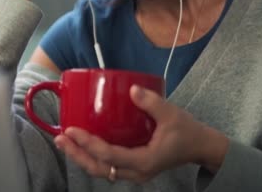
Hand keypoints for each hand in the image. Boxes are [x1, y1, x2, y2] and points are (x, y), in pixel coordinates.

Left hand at [54, 86, 229, 183]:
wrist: (201, 147)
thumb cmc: (188, 132)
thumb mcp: (171, 115)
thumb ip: (152, 102)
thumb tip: (132, 88)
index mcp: (144, 161)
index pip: (109, 156)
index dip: (88, 144)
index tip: (72, 131)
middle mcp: (136, 172)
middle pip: (99, 169)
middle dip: (77, 155)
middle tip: (60, 138)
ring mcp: (135, 173)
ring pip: (101, 170)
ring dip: (82, 157)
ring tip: (66, 142)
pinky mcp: (134, 167)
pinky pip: (108, 167)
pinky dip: (93, 157)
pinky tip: (84, 144)